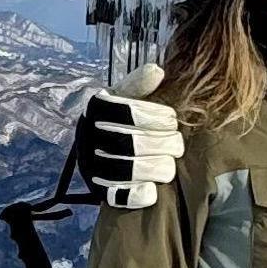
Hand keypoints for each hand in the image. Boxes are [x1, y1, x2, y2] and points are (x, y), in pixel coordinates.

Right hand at [74, 63, 181, 211]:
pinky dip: (138, 194)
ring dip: (158, 167)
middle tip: (177, 144)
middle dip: (164, 144)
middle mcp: (89, 137)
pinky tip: (152, 189)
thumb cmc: (120, 120)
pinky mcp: (99, 192)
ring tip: (169, 164)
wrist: (99, 151)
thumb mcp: (125, 97)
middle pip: (132, 142)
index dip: (158, 117)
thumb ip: (139, 85)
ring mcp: (93, 166)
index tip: (171, 120)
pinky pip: (119, 196)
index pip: (129, 112)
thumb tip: (156, 71)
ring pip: (129, 169)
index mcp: (96, 110)